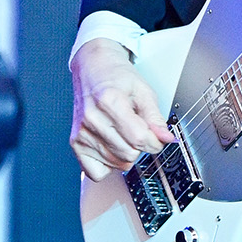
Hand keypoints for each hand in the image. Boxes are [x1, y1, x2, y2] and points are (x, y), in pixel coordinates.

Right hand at [70, 38, 174, 180]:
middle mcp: (92, 118)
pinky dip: (109, 164)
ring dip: (127, 153)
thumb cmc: (116, 77)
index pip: (139, 138)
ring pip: (117, 163)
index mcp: (109, 101)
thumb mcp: (143, 91)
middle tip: (137, 129)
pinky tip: (112, 147)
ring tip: (122, 132)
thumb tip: (166, 139)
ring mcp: (81, 132)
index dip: (155, 141)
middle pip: (129, 154)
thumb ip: (156, 118)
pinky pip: (97, 172)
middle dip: (141, 146)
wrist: (93, 69)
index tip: (156, 136)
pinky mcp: (75, 143)